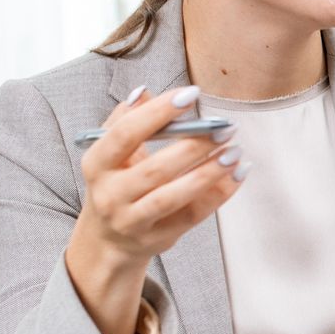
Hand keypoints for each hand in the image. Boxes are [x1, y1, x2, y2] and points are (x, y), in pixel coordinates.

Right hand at [65, 86, 245, 333]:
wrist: (108, 240)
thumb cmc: (116, 183)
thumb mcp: (111, 153)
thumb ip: (126, 121)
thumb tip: (144, 92)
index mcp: (97, 164)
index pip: (126, 134)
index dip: (158, 113)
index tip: (190, 95)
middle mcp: (110, 194)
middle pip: (154, 169)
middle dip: (193, 146)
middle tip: (224, 128)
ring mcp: (133, 220)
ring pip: (173, 196)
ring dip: (208, 173)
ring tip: (234, 152)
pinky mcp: (158, 238)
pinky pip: (193, 215)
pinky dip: (218, 194)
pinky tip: (237, 174)